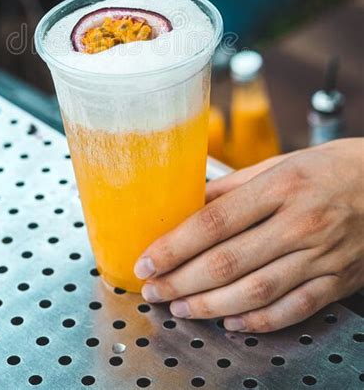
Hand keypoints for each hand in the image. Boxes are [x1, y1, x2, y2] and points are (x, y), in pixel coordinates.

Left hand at [133, 139, 363, 331]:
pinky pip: (293, 309)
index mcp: (280, 186)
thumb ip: (234, 186)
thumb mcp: (280, 164)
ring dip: (210, 305)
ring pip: (256, 291)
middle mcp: (300, 222)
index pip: (215, 222)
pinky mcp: (337, 281)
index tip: (148, 260)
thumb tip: (189, 203)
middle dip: (182, 280)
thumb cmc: (329, 168)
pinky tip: (230, 321)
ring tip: (180, 307)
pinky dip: (258, 321)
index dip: (175, 246)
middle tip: (154, 289)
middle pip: (229, 262)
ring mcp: (321, 255)